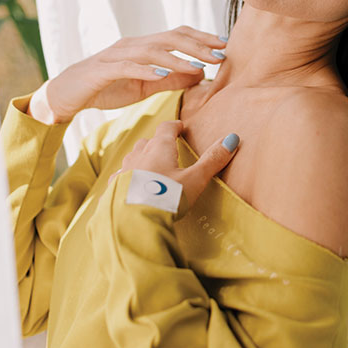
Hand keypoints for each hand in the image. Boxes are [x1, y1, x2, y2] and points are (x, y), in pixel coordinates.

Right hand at [27, 26, 227, 122]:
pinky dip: (147, 68)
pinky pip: (128, 66)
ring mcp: (117, 55)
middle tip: (221, 54)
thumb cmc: (106, 88)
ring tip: (199, 65)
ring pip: (152, 50)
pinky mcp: (103, 69)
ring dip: (179, 57)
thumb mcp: (145, 86)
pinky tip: (165, 73)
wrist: (66, 95)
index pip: (177, 35)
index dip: (201, 38)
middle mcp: (132, 45)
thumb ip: (171, 80)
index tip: (225, 46)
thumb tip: (200, 75)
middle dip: (198, 45)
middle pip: (170, 38)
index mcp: (143, 47)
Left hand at [108, 121, 239, 210]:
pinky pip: (121, 175)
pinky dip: (128, 175)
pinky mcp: (115, 187)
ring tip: (150, 163)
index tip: (180, 127)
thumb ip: (212, 160)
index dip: (175, 126)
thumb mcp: (195, 179)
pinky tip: (130, 182)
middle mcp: (139, 155)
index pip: (166, 128)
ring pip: (133, 156)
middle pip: (148, 141)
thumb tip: (232, 138)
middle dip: (158, 142)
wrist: (135, 220)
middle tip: (167, 147)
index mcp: (159, 148)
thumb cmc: (167, 197)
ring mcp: (125, 171)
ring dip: (142, 157)